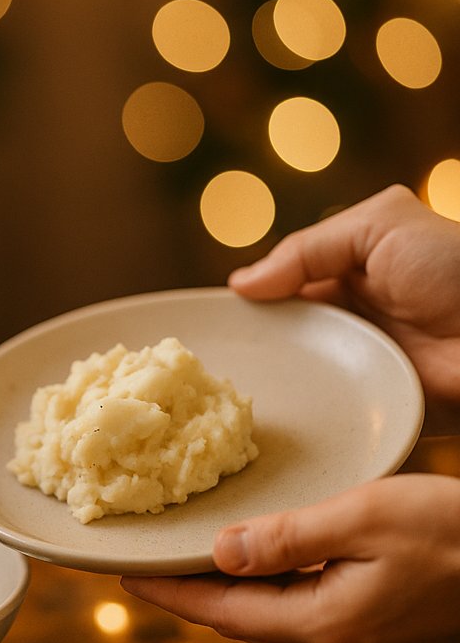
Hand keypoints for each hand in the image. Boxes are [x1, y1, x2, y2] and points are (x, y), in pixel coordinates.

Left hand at [121, 474, 459, 642]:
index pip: (220, 611)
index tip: (125, 575)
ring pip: (270, 613)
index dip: (169, 591)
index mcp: (323, 623)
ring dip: (227, 588)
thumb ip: (287, 539)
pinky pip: (301, 608)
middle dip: (189, 591)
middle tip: (148, 563)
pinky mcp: (376, 628)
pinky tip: (256, 560)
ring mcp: (358, 642)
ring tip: (188, 557)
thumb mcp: (364, 518)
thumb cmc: (457, 534)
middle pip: (240, 617)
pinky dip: (267, 586)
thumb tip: (222, 552)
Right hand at [228, 185, 459, 410]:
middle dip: (249, 348)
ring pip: (294, 376)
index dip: (247, 304)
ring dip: (268, 383)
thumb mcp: (381, 226)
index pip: (280, 288)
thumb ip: (308, 247)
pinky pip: (322, 411)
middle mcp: (348, 320)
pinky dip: (297, 413)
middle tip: (207, 366)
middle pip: (280, 335)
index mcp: (347, 274)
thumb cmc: (456, 268)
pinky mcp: (368, 407)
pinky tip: (264, 416)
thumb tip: (241, 284)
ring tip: (222, 395)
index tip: (208, 323)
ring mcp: (356, 366)